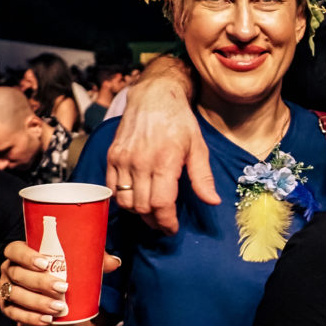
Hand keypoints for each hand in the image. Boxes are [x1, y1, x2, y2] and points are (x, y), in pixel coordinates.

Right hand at [0, 241, 120, 325]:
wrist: (49, 293)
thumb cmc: (61, 269)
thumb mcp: (74, 261)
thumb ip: (93, 258)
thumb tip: (115, 263)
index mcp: (20, 253)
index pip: (14, 250)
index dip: (26, 256)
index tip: (46, 263)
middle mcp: (9, 270)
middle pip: (18, 274)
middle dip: (40, 282)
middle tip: (63, 288)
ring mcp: (5, 289)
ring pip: (16, 295)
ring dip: (38, 302)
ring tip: (60, 307)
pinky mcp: (8, 308)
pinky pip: (15, 314)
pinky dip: (31, 318)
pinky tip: (47, 320)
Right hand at [105, 59, 218, 233]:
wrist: (154, 97)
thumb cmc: (179, 122)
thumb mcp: (199, 148)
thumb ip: (203, 178)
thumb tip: (213, 202)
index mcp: (164, 161)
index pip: (161, 204)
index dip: (167, 222)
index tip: (173, 228)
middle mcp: (140, 162)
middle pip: (142, 207)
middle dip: (154, 220)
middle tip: (165, 222)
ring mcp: (122, 160)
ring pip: (125, 202)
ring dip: (138, 212)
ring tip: (152, 213)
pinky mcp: (111, 157)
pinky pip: (112, 189)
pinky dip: (123, 199)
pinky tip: (136, 198)